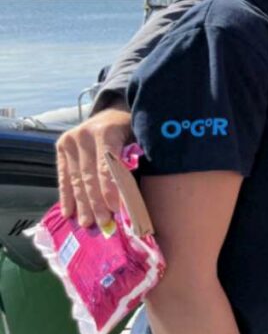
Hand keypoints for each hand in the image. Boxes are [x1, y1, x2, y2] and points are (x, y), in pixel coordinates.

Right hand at [56, 107, 132, 226]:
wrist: (114, 110)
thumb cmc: (132, 127)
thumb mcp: (139, 136)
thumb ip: (135, 159)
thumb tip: (135, 193)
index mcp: (106, 131)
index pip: (106, 167)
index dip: (110, 190)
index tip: (114, 210)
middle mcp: (84, 135)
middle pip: (89, 176)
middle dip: (96, 202)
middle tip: (102, 223)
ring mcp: (70, 141)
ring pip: (76, 179)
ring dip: (81, 204)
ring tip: (86, 223)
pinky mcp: (61, 147)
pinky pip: (64, 176)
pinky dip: (66, 195)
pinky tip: (69, 212)